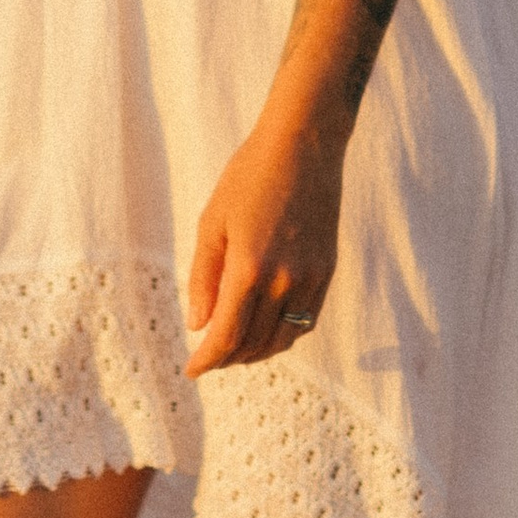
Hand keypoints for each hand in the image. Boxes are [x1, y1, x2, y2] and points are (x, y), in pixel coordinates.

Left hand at [185, 101, 348, 374]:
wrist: (304, 146)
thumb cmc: (249, 177)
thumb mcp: (212, 223)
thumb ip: (204, 278)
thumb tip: (198, 326)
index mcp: (249, 270)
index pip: (226, 336)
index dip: (207, 360)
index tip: (191, 371)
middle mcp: (284, 282)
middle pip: (253, 344)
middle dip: (227, 359)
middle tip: (207, 360)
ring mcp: (310, 278)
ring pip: (283, 339)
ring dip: (256, 352)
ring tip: (234, 351)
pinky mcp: (327, 271)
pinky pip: (305, 321)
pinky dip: (284, 336)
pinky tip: (266, 331)